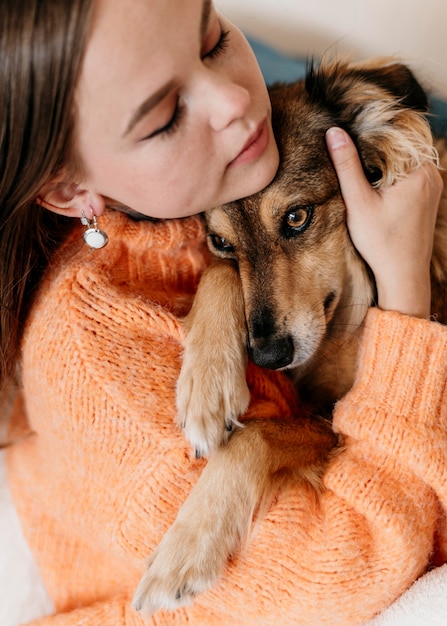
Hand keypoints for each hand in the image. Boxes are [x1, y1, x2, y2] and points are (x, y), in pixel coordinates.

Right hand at [326, 127, 441, 317]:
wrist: (403, 276)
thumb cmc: (382, 243)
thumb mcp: (358, 202)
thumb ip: (347, 165)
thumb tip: (334, 132)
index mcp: (418, 170)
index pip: (394, 133)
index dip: (370, 129)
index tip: (349, 127)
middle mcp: (431, 175)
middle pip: (400, 146)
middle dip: (376, 145)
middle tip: (349, 145)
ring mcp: (432, 187)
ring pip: (404, 160)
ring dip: (383, 160)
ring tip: (358, 164)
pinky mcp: (428, 198)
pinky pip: (409, 175)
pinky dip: (392, 174)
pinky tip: (374, 184)